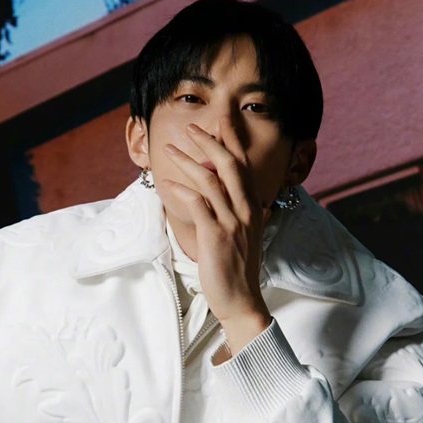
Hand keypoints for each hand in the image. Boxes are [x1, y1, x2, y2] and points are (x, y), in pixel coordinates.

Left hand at [162, 118, 271, 353]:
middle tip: (190, 128)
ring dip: (187, 161)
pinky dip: (182, 191)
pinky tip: (168, 184)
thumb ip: (247, 216)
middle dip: (209, 142)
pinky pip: (198, 205)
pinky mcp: (216, 236)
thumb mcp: (248, 237)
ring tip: (169, 150)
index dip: (233, 141)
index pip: (245, 166)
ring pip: (210, 180)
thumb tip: (249, 203)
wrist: (242, 301)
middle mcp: (246, 210)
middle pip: (230, 165)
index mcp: (253, 208)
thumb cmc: (240, 270)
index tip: (221, 121)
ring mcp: (232, 222)